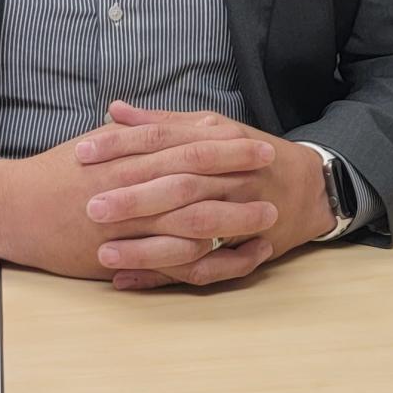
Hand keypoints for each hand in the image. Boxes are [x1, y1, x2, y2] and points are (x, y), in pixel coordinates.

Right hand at [0, 117, 279, 281]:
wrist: (15, 209)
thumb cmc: (54, 174)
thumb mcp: (94, 145)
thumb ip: (128, 133)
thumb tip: (155, 119)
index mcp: (127, 155)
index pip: (186, 145)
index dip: (224, 144)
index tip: (256, 142)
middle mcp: (130, 185)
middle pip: (196, 178)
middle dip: (237, 174)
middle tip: (273, 172)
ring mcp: (128, 222)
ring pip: (190, 220)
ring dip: (232, 218)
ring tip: (267, 216)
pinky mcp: (121, 253)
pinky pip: (170, 259)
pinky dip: (204, 258)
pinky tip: (231, 256)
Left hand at [78, 101, 335, 289]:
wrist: (310, 188)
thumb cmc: (248, 155)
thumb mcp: (209, 128)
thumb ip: (161, 122)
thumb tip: (114, 110)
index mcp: (215, 139)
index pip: (162, 139)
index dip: (122, 145)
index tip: (82, 153)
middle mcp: (228, 174)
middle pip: (177, 185)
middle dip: (133, 198)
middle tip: (89, 207)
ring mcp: (239, 213)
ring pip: (191, 230)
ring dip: (147, 244)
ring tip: (104, 252)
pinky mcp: (243, 250)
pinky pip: (205, 269)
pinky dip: (167, 277)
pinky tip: (128, 281)